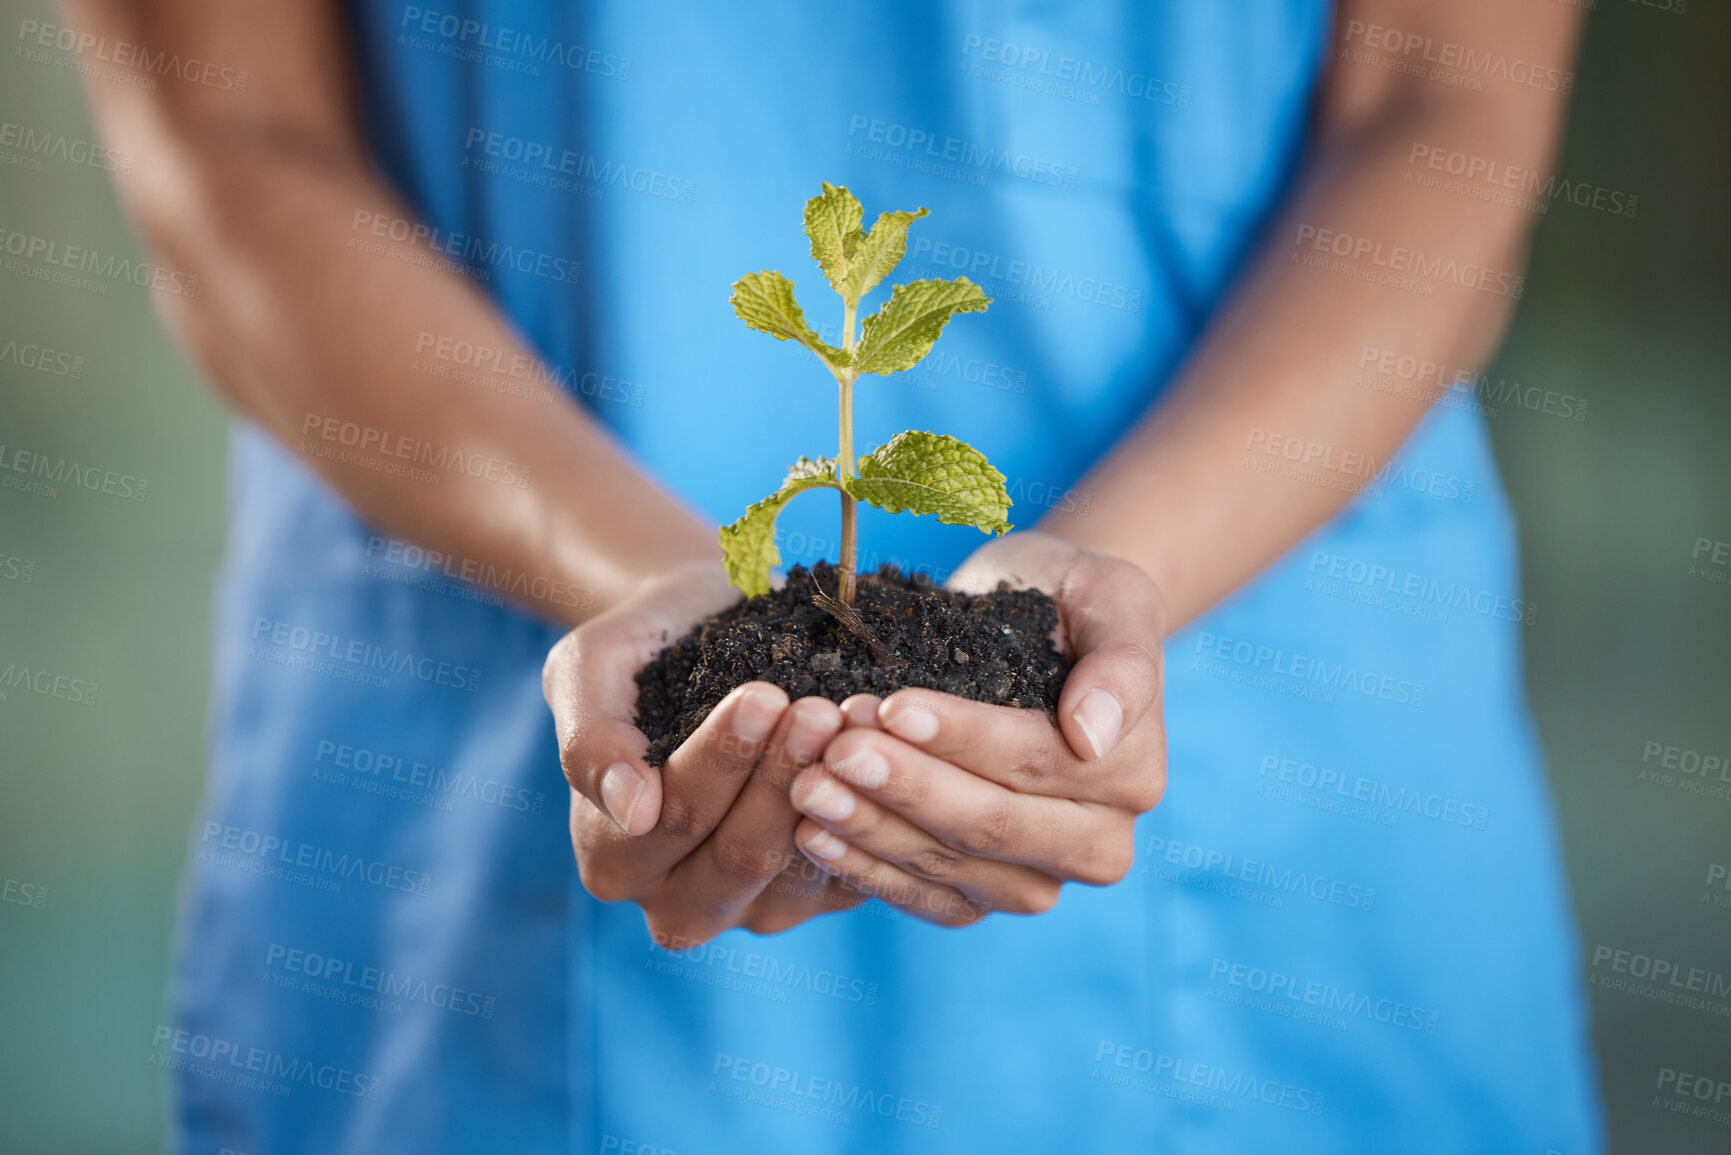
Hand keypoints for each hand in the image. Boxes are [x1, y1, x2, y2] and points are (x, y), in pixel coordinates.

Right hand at [542, 561, 868, 947]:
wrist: (706, 629)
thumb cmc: (640, 649)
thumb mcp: (590, 669)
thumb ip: (591, 738)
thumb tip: (631, 808)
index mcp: (613, 861)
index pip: (670, 820)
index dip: (719, 761)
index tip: (762, 697)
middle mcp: (681, 902)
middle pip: (740, 855)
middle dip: (783, 776)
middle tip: (819, 709)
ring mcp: (760, 907)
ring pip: (803, 864)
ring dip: (837, 790)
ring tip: (858, 719)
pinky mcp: (826, 892)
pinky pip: (857, 865)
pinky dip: (875, 807)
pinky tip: (889, 747)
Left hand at [786, 532, 1167, 923]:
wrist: (1040, 627)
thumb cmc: (1071, 602)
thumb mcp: (1111, 599)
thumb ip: (1121, 663)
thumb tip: (1092, 734)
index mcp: (1131, 776)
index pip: (1032, 761)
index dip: (960, 738)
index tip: (891, 707)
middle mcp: (1096, 845)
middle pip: (987, 823)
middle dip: (905, 786)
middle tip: (834, 749)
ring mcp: (1036, 880)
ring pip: (946, 864)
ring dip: (870, 827)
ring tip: (808, 784)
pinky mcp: (980, 895)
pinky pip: (921, 896)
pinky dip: (863, 868)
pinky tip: (809, 835)